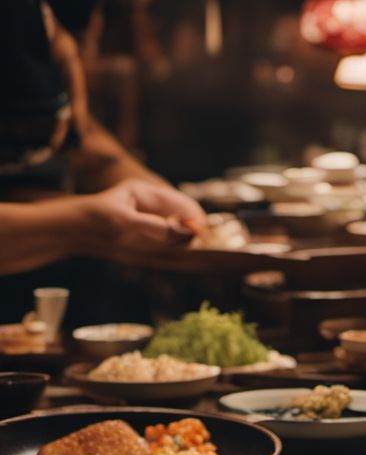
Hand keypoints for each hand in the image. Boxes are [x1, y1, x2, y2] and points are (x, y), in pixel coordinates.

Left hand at [78, 179, 205, 261]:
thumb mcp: (125, 222)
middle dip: (195, 233)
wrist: (73, 232)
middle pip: (188, 219)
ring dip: (187, 245)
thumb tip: (186, 235)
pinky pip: (173, 246)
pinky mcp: (151, 238)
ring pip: (183, 234)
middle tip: (197, 249)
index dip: (197, 220)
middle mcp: (156, 207)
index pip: (185, 204)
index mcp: (151, 194)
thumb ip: (156, 228)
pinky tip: (179, 260)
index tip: (202, 237)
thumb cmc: (95, 220)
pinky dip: (179, 253)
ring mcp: (155, 222)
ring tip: (188, 255)